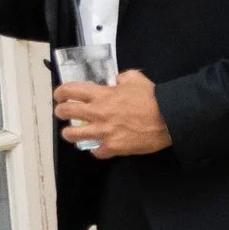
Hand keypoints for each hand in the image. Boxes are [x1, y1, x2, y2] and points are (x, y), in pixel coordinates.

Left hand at [55, 69, 170, 157]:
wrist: (169, 118)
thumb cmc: (153, 97)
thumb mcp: (136, 78)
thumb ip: (122, 77)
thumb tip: (117, 80)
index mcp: (101, 95)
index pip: (70, 90)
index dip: (61, 92)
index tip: (60, 95)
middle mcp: (97, 113)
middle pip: (66, 112)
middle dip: (61, 111)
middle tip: (63, 112)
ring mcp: (103, 132)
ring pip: (73, 135)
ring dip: (70, 133)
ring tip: (72, 133)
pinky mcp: (113, 147)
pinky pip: (96, 152)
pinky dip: (97, 150)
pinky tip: (99, 147)